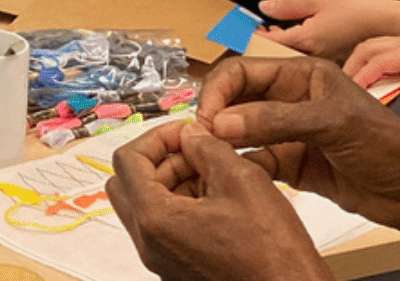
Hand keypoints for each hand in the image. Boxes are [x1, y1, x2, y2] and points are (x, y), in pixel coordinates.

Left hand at [108, 119, 333, 280]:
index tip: (183, 132)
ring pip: (148, 207)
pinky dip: (183, 206)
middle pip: (129, 184)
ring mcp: (162, 261)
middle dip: (161, 159)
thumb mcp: (243, 180)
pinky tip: (220, 200)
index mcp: (156, 221)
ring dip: (173, 182)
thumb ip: (208, 148)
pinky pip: (165, 229)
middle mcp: (151, 246)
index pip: (127, 161)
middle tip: (195, 151)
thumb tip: (192, 135)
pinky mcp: (178, 269)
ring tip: (216, 175)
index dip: (156, 136)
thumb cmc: (273, 255)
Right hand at [197, 56, 399, 229]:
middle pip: (237, 100)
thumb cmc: (386, 145)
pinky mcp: (291, 164)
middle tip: (203, 139)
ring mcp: (289, 132)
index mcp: (303, 74)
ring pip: (241, 132)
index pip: (244, 70)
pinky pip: (254, 161)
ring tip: (211, 158)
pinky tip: (235, 175)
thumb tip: (221, 123)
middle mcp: (291, 99)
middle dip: (217, 116)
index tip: (206, 117)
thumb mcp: (332, 123)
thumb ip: (276, 121)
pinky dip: (241, 167)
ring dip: (224, 143)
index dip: (220, 90)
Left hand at [258, 0, 399, 63]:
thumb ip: (289, 6)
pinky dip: (293, 51)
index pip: (266, 44)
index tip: (239, 28)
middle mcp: (311, 58)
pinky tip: (293, 37)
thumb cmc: (360, 9)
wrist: (392, 25)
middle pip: (274, 56)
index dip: (250, 37)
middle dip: (262, 44)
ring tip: (272, 30)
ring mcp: (320, 66)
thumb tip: (262, 7)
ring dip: (277, 47)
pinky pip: (303, 62)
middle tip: (253, 29)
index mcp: (305, 40)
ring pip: (288, 61)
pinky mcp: (330, 67)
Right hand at [342, 19, 399, 86]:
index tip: (351, 91)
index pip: (384, 59)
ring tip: (351, 87)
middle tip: (340, 91)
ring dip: (360, 63)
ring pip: (376, 47)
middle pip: (371, 48)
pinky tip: (373, 80)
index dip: (365, 74)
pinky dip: (372, 62)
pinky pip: (387, 51)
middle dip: (352, 67)